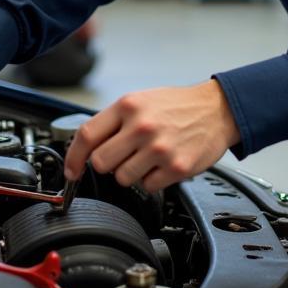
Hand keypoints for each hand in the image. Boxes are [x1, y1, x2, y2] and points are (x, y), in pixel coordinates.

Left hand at [63, 80, 240, 193]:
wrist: (217, 109)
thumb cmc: (177, 106)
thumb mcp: (141, 100)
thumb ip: (114, 121)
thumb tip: (85, 147)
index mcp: (129, 105)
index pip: (87, 135)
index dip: (73, 157)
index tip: (71, 171)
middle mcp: (142, 126)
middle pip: (100, 162)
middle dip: (107, 164)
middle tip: (121, 157)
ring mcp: (159, 148)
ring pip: (122, 178)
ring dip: (131, 173)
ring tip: (147, 157)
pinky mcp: (175, 167)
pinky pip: (147, 186)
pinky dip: (152, 180)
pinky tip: (162, 164)